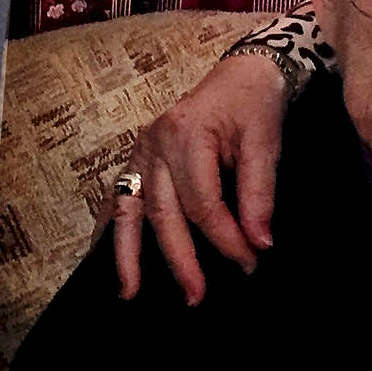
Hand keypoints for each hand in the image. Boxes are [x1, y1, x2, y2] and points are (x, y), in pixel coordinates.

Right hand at [111, 50, 289, 302]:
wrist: (243, 73)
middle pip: (163, 212)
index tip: (250, 262)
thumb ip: (260, 194)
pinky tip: (105, 256)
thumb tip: (259, 243)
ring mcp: (141, 148)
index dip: (226, 239)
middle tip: (197, 296)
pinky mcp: (138, 156)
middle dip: (180, 259)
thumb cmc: (255, 105)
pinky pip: (118, 195)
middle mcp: (156, 141)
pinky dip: (111, 227)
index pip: (203, 203)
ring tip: (130, 292)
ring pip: (129, 208)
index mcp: (187, 133)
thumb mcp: (267, 143)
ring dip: (128, 253)